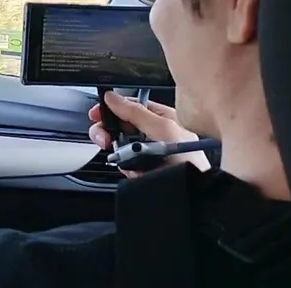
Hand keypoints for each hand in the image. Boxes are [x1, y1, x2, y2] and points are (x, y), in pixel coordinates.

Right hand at [87, 91, 210, 177]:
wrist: (194, 191)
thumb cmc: (190, 159)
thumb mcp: (162, 128)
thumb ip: (136, 112)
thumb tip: (112, 98)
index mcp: (162, 118)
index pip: (130, 106)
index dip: (112, 109)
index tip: (96, 114)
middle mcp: (154, 133)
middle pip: (121, 125)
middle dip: (109, 131)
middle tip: (104, 138)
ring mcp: (149, 151)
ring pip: (120, 145)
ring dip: (118, 152)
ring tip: (125, 159)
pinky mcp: (145, 168)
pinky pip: (125, 163)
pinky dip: (126, 167)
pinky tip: (134, 170)